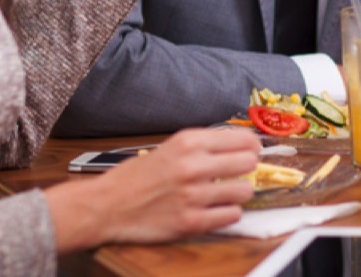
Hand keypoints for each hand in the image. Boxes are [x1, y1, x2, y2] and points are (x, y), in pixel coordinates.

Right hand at [58, 127, 260, 247]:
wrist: (107, 205)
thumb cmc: (137, 177)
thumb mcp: (170, 147)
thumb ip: (203, 145)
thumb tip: (241, 145)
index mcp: (188, 142)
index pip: (242, 139)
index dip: (252, 146)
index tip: (253, 150)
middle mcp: (193, 166)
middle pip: (249, 162)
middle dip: (248, 168)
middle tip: (240, 172)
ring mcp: (193, 196)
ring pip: (244, 191)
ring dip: (239, 193)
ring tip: (225, 193)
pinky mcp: (191, 222)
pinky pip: (231, 216)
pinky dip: (227, 213)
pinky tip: (216, 209)